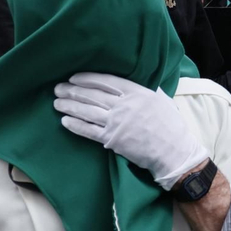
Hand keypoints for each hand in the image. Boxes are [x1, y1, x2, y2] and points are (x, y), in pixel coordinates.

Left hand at [54, 72, 208, 188]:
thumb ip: (146, 90)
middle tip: (58, 88)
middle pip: (92, 95)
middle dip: (72, 91)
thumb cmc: (171, 125)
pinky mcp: (112, 140)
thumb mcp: (162, 99)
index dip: (87, 78)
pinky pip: (88, 130)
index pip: (106, 81)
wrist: (174, 152)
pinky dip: (75, 125)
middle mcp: (124, 105)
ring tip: (57, 103)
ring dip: (69, 106)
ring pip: (86, 111)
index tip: (74, 78)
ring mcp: (117, 123)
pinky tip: (65, 121)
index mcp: (137, 92)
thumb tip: (133, 84)